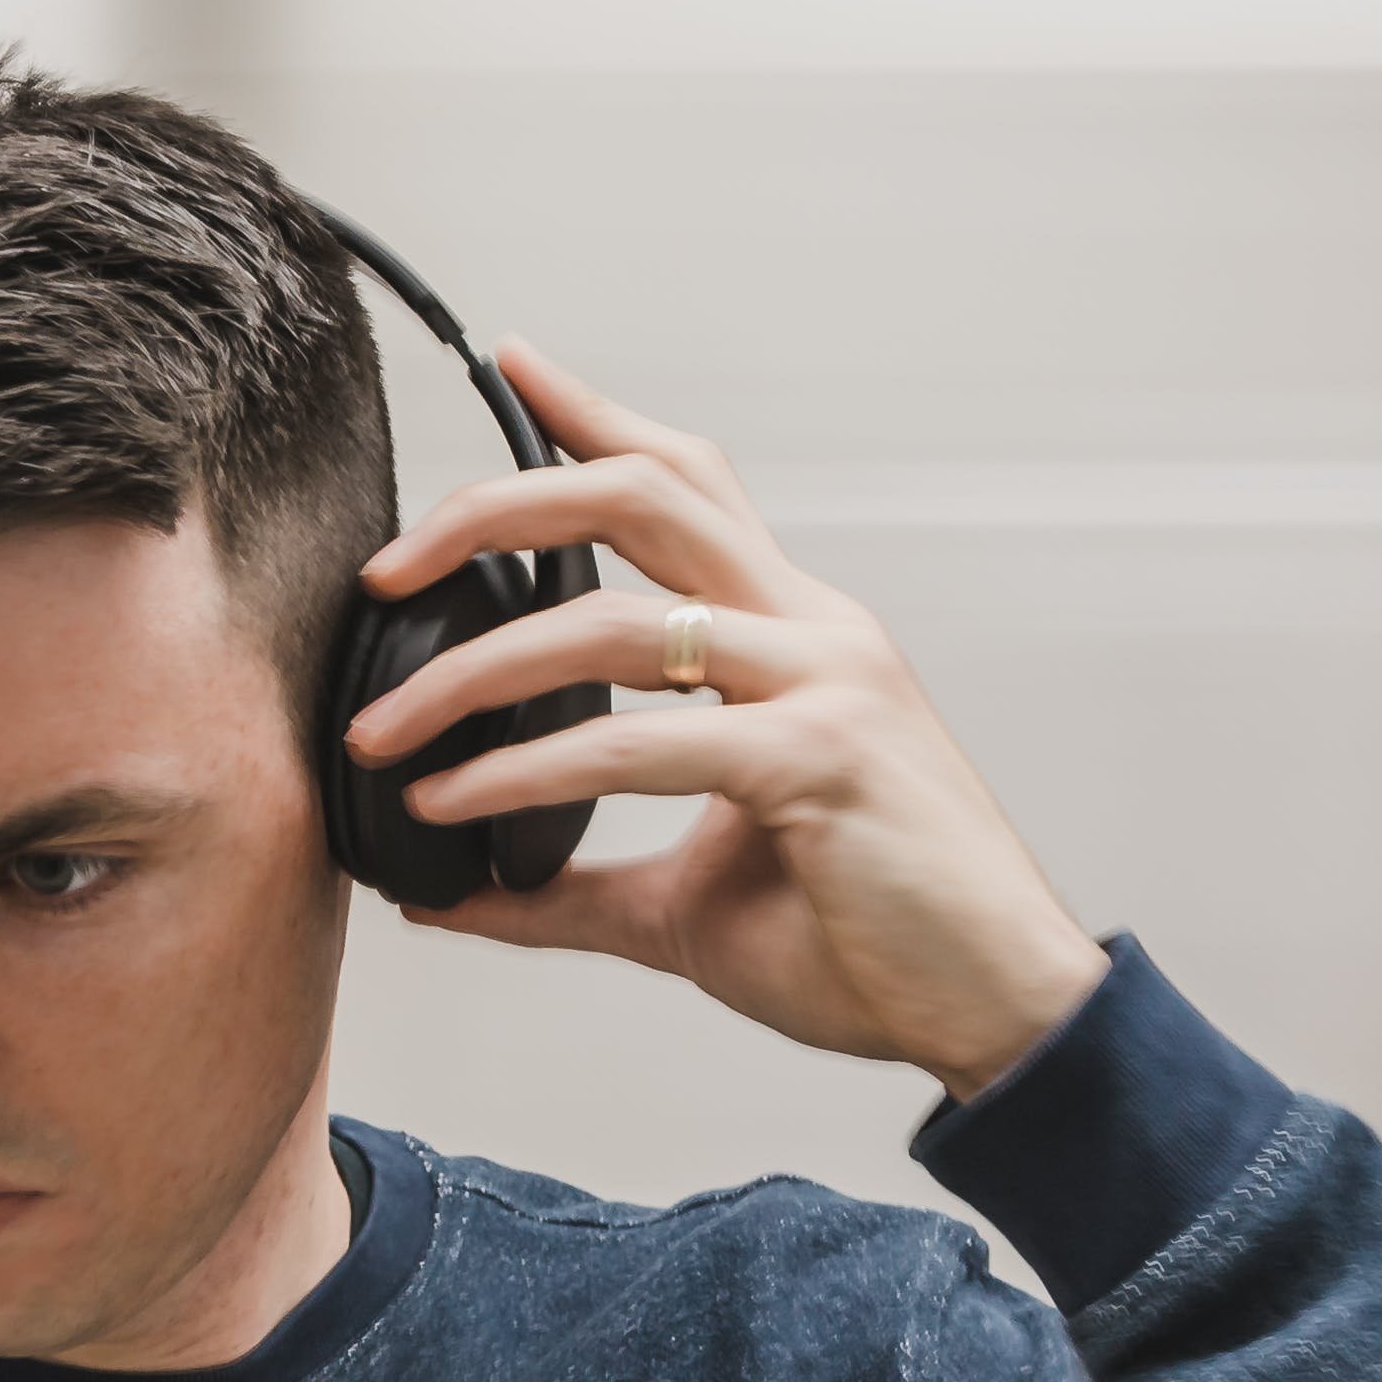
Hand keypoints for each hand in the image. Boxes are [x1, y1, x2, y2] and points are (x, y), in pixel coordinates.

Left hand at [341, 346, 1107, 1097]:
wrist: (1000, 1014)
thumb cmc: (871, 946)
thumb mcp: (689, 907)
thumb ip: (568, 888)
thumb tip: (447, 894)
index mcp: (800, 635)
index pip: (691, 485)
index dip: (594, 417)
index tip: (511, 366)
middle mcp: (817, 632)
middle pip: (644, 495)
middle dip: (499, 506)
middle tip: (387, 566)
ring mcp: (825, 686)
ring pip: (614, 624)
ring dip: (470, 675)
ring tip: (381, 735)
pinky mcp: (816, 763)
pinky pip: (635, 744)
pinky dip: (523, 771)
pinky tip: (452, 805)